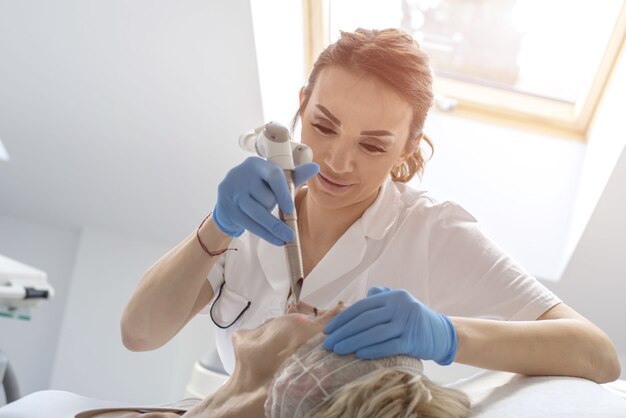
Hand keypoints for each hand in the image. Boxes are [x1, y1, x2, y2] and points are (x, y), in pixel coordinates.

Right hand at [213, 156, 318, 245]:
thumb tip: (315, 167)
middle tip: (290, 230)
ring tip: (286, 237)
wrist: (230, 193)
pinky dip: (265, 234)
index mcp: (257, 165)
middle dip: (276, 211)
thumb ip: (295, 175)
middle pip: (265, 198)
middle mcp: (242, 175)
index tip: (291, 209)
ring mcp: (232, 192)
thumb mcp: (275, 179)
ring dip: (273, 226)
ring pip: (257, 213)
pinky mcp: (227, 207)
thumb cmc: (259, 184)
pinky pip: (249, 224)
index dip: (284, 193)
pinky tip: (277, 240)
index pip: (273, 176)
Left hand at [323, 286, 457, 364]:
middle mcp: (399, 306)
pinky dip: (372, 350)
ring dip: (353, 342)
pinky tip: (359, 354)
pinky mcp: (412, 340)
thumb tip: (356, 300)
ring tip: (338, 350)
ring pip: (374, 333)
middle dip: (343, 332)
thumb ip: (379, 299)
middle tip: (328, 343)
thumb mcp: (399, 304)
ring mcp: (406, 322)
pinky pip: (388, 345)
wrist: (443, 334)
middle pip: (364, 320)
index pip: (362, 307)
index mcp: (392, 296)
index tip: (329, 330)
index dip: (343, 318)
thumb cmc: (414, 320)